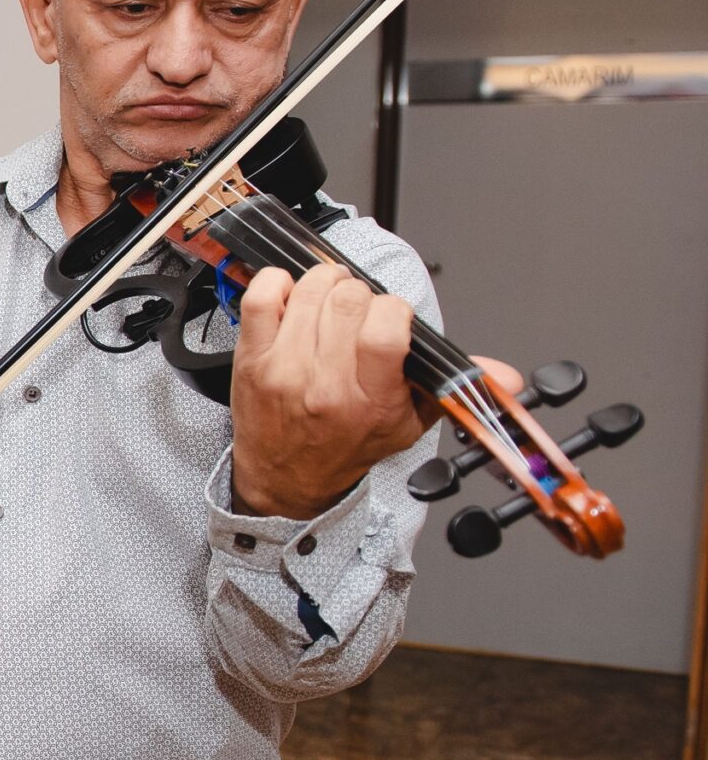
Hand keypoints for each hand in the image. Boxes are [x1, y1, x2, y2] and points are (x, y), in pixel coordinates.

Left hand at [229, 263, 517, 519]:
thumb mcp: (410, 422)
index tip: (392, 318)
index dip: (394, 309)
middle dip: (362, 296)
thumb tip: (506, 379)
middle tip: (360, 313)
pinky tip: (293, 298)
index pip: (386, 327)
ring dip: (327, 285)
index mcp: (370, 397)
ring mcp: (284, 368)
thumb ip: (454, 389)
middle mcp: (325, 383)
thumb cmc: (346, 444)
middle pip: (349, 301)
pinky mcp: (252, 358)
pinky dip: (278, 283)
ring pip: (310, 291)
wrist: (287, 476)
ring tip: (331, 303)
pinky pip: (262, 297)